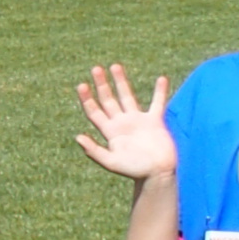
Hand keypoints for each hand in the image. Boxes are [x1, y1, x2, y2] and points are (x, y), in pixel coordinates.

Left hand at [72, 64, 174, 182]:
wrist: (157, 174)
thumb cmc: (134, 170)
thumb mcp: (111, 162)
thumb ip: (95, 151)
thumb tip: (77, 137)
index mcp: (110, 132)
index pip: (95, 112)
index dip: (87, 99)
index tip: (81, 85)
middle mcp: (122, 123)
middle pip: (108, 100)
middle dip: (101, 85)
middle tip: (95, 69)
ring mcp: (138, 120)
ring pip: (127, 96)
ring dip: (121, 81)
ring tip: (115, 65)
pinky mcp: (155, 121)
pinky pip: (157, 102)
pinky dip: (159, 91)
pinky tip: (161, 79)